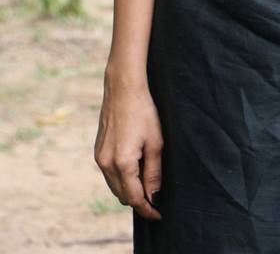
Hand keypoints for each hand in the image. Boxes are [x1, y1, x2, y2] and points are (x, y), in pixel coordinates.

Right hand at [94, 71, 163, 221]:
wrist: (123, 89)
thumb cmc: (143, 112)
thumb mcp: (155, 142)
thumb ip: (153, 172)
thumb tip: (154, 196)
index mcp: (122, 163)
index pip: (135, 198)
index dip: (147, 209)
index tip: (158, 215)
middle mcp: (106, 164)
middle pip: (123, 196)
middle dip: (139, 200)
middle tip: (156, 198)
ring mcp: (99, 158)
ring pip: (115, 187)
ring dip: (129, 190)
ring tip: (147, 183)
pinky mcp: (97, 151)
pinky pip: (109, 175)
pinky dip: (121, 178)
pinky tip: (135, 169)